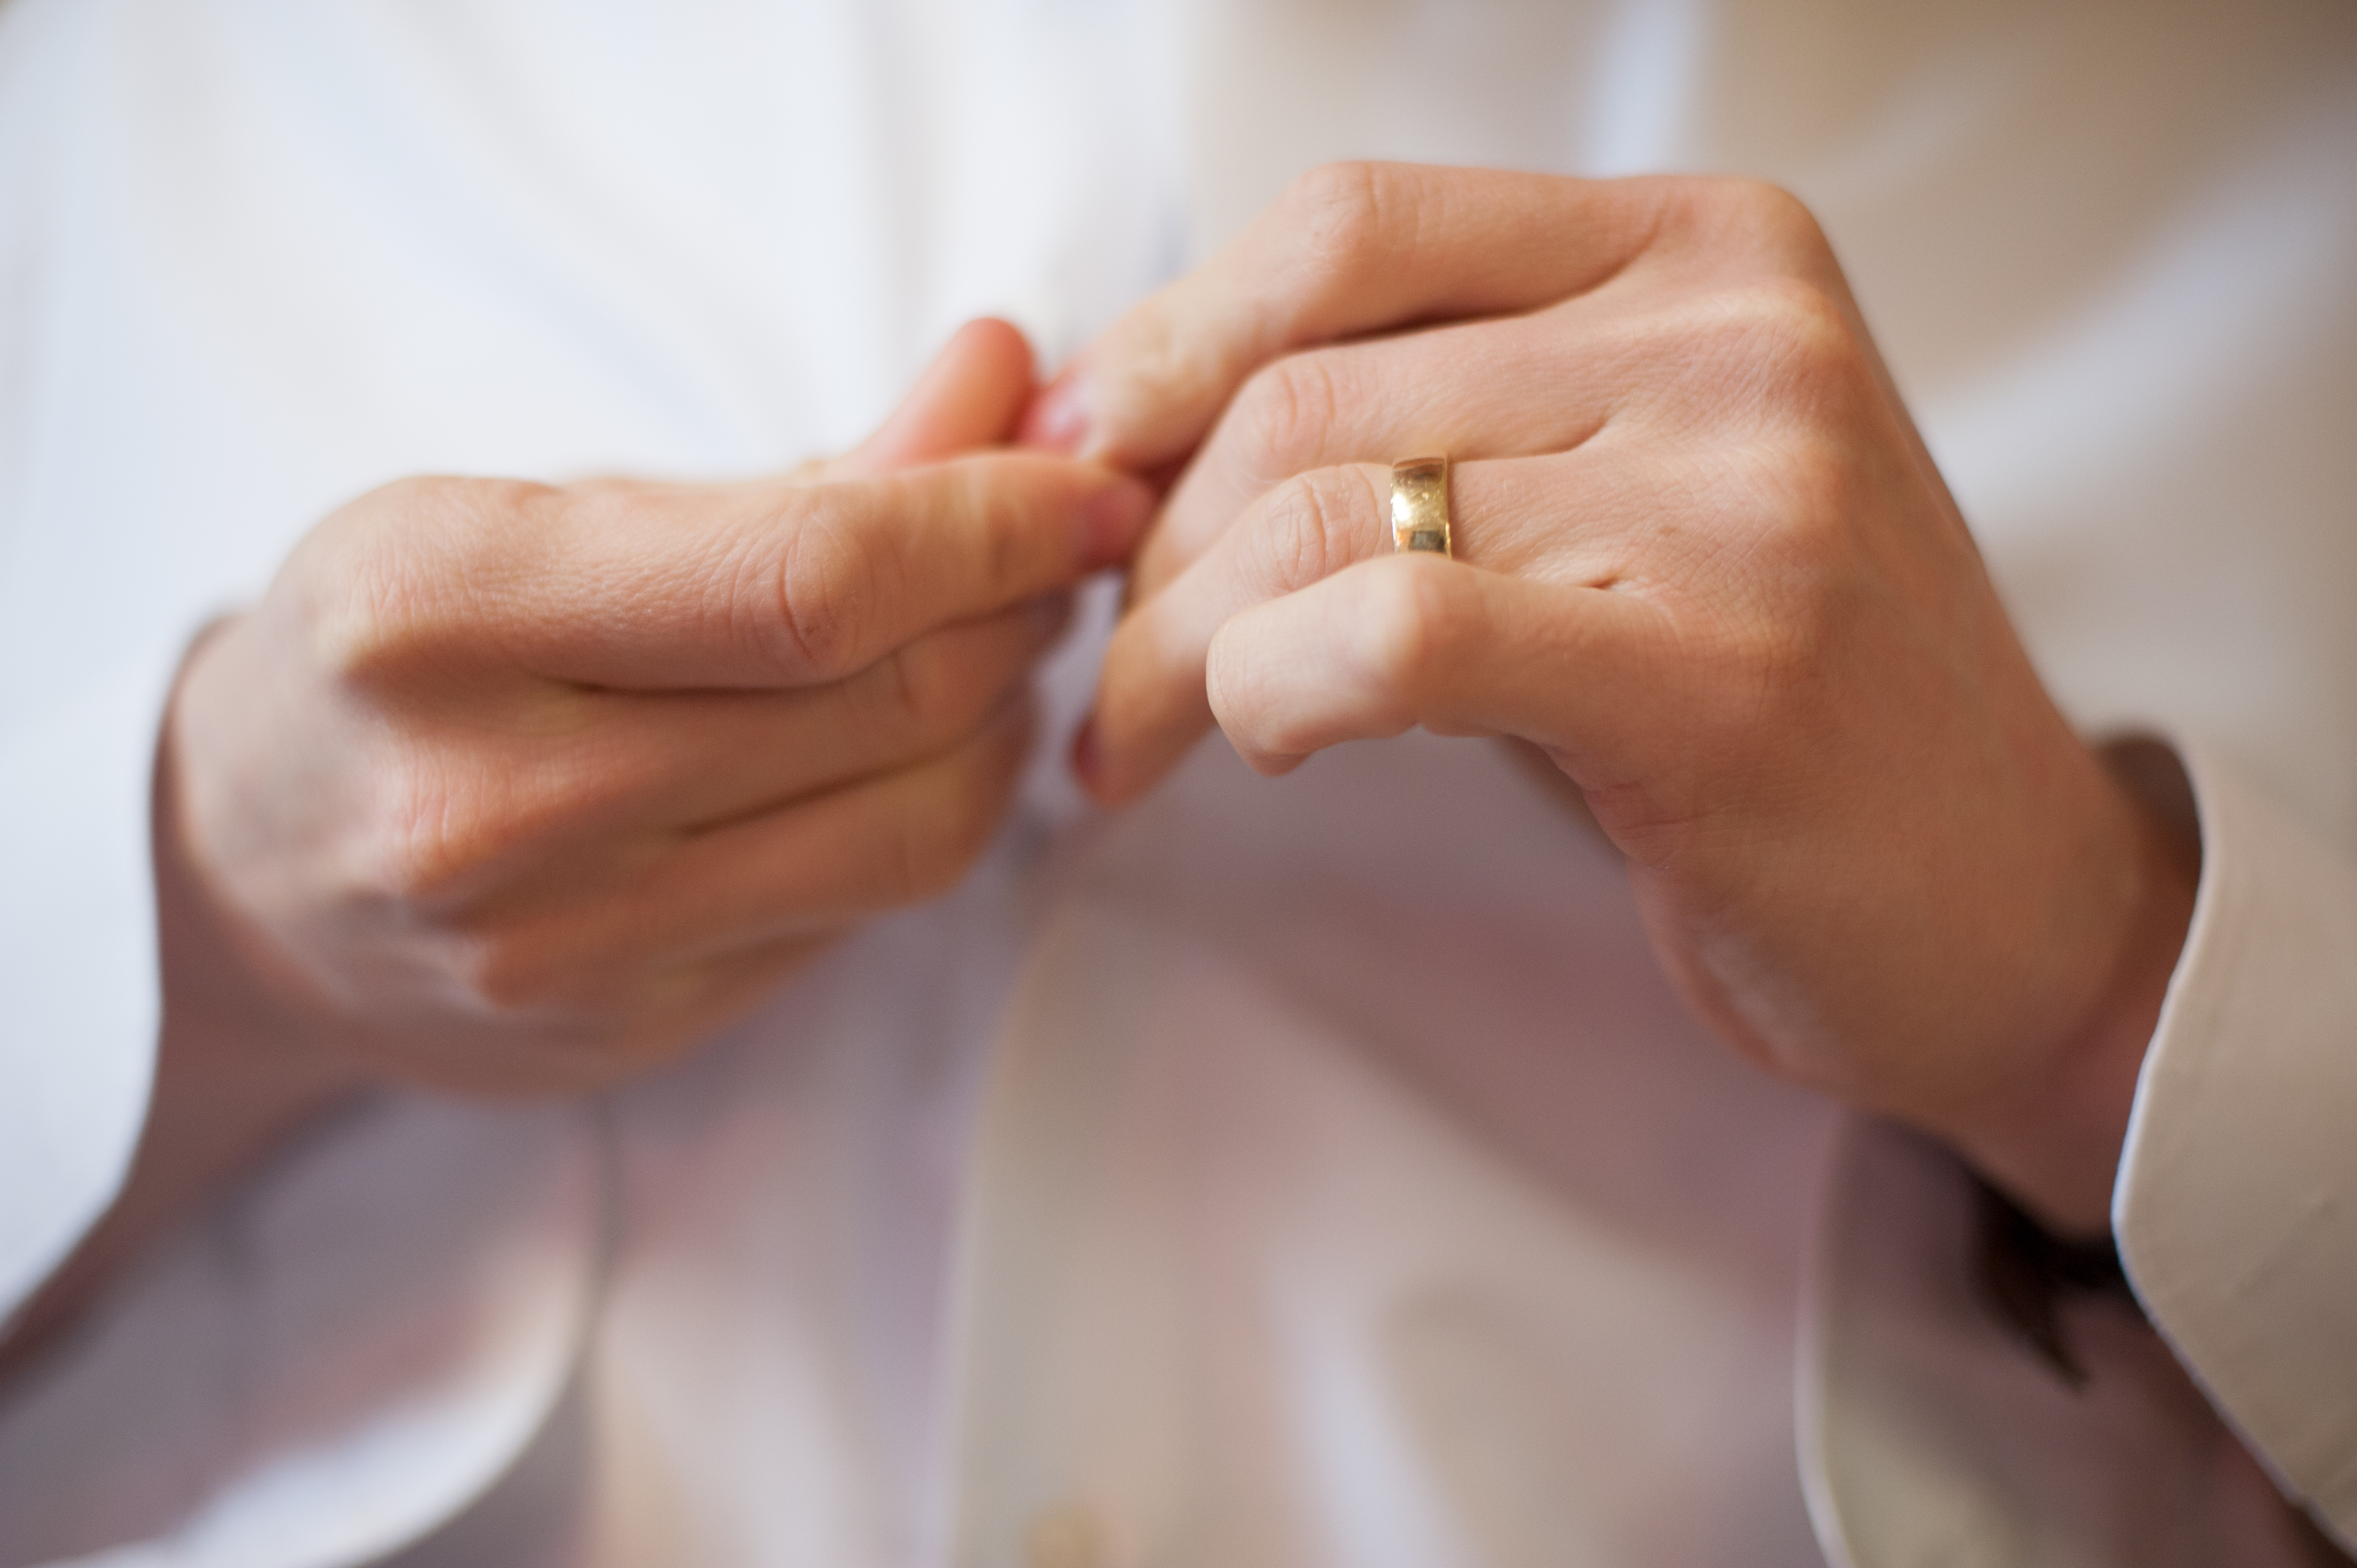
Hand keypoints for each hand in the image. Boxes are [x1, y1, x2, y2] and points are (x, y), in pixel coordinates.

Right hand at [166, 318, 1150, 1095]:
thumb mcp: (547, 509)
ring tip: (1006, 642)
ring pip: (908, 834)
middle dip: (1018, 608)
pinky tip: (924, 749)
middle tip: (1060, 548)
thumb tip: (1009, 376)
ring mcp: (558, 948)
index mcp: (436, 612)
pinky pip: (860, 917)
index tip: (1085, 483)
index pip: (809, 580)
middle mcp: (488, 800)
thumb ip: (800, 466)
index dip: (992, 525)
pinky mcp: (624, 1033)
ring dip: (1005, 722)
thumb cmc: (399, 649)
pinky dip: (932, 814)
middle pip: (879, 705)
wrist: (240, 872)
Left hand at [1033, 166, 2195, 1233]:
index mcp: (1703, 247)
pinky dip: (1264, 694)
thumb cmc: (1763, 705)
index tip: (1081, 471)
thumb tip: (1126, 417)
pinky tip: (1263, 751)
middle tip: (1104, 660)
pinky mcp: (1725, 669)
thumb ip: (1431, 424)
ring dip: (1172, 644)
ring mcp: (1746, 492)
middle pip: (1305, 385)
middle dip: (1147, 542)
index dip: (1168, 345)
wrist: (2006, 907)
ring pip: (1322, 509)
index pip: (1348, 228)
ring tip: (1138, 738)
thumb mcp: (1615, 502)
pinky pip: (1396, 635)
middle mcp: (1736, 335)